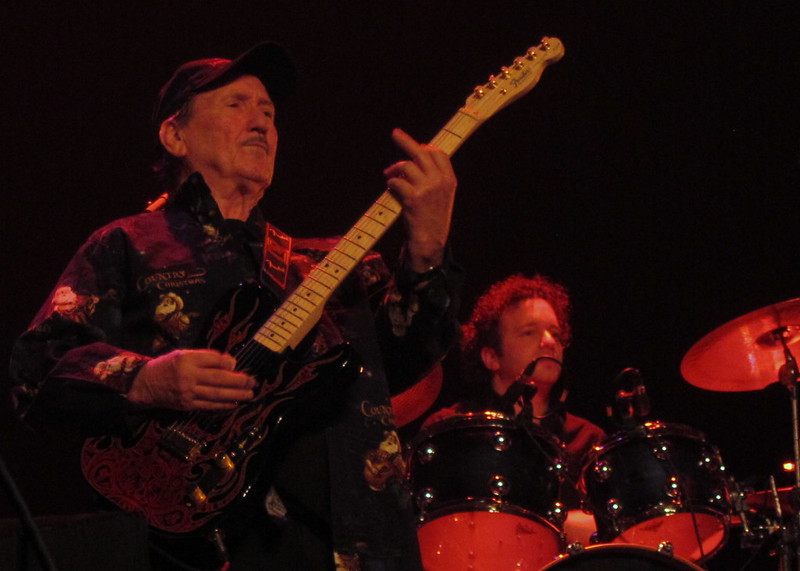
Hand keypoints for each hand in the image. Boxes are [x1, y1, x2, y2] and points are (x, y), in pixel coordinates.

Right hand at [127, 349, 254, 410]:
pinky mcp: (186, 405)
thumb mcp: (183, 354)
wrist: (144, 384)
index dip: (228, 363)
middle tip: (253, 382)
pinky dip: (222, 405)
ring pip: (216, 394)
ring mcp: (187, 392)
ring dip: (235, 395)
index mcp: (187, 359)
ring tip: (249, 394)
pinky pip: (208, 406)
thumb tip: (231, 363)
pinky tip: (234, 404)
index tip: (238, 365)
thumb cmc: (168, 366)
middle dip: (238, 381)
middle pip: (218, 378)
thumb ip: (206, 357)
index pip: (213, 360)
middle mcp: (188, 375)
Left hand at [384, 128, 456, 271]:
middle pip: (421, 153)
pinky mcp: (413, 197)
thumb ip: (434, 178)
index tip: (416, 145)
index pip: (439, 153)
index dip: (425, 147)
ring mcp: (427, 188)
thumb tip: (415, 159)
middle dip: (406, 141)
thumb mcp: (442, 196)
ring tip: (389, 175)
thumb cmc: (432, 219)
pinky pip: (396, 181)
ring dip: (394, 169)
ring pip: (406, 166)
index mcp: (450, 180)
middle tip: (395, 133)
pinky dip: (390, 184)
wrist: (430, 241)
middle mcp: (440, 181)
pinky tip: (390, 189)